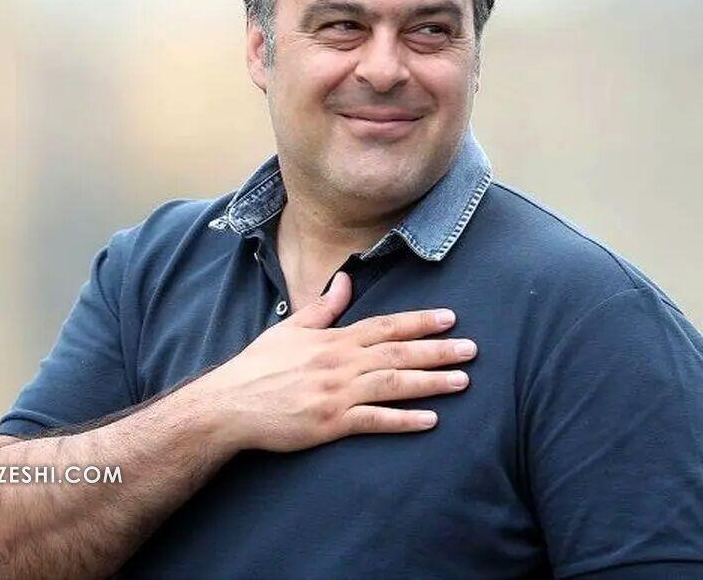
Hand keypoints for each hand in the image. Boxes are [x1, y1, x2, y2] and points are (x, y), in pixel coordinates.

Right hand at [194, 271, 475, 452]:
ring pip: (394, 385)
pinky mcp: (330, 423)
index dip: (419, 321)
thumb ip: (324, 307)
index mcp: (333, 339)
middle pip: (398, 353)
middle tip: (472, 349)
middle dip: (437, 350)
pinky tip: (430, 420)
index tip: (450, 318)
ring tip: (463, 381)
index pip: (385, 326)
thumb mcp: (291, 329)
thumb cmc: (258, 367)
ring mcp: (336, 393)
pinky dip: (403, 420)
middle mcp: (340, 362)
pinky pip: (374, 421)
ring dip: (431, 382)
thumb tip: (345, 279)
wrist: (229, 404)